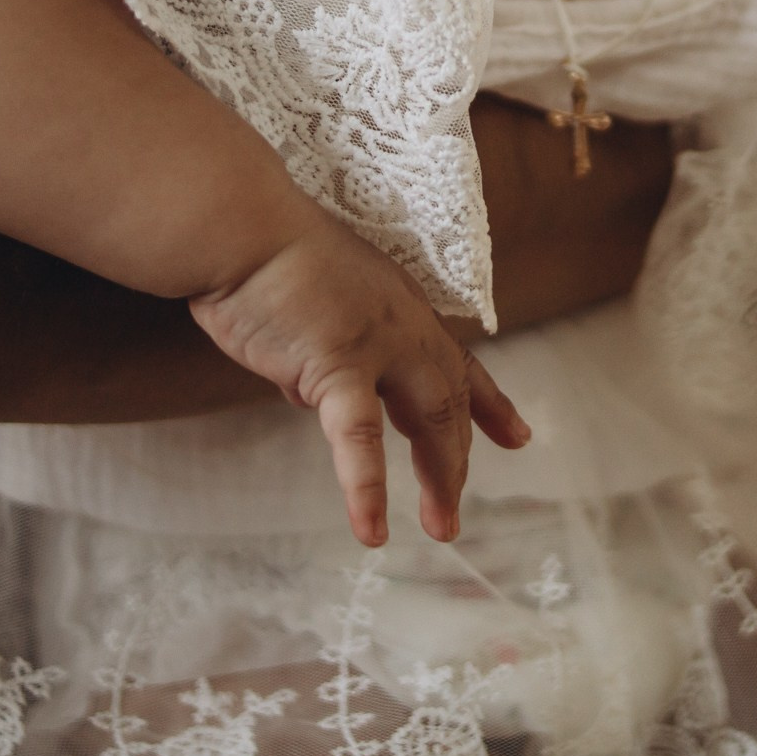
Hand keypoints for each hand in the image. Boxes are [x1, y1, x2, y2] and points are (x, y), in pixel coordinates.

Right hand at [189, 212, 528, 548]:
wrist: (239, 225)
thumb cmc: (260, 253)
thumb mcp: (314, 302)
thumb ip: (323, 349)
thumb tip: (310, 392)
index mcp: (400, 306)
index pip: (456, 361)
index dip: (489, 403)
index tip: (517, 436)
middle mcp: (402, 324)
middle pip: (449, 400)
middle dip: (457, 459)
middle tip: (453, 514)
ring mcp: (377, 344)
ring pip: (428, 420)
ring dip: (438, 479)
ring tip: (441, 528)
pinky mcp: (337, 366)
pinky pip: (359, 440)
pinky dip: (366, 489)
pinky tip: (372, 530)